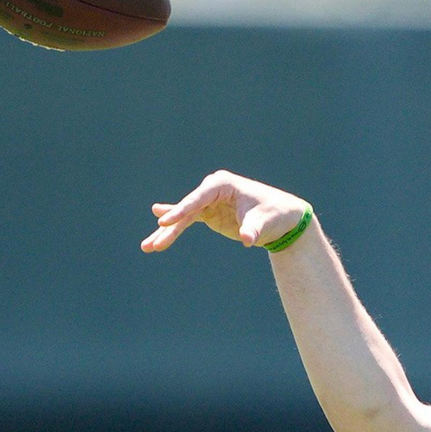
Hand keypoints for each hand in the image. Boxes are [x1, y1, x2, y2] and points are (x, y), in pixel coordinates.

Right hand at [141, 170, 309, 251]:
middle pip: (186, 208)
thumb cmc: (275, 214)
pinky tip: (158, 239)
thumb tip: (247, 239)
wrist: (282, 219)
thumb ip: (253, 230)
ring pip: (182, 217)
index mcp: (223, 184)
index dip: (182, 209)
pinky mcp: (208, 214)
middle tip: (155, 237)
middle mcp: (211, 190)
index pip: (198, 198)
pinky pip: (186, 223)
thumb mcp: (264, 222)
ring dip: (166, 232)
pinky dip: (173, 232)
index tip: (165, 220)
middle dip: (169, 224)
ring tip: (148, 247)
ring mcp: (208, 202)